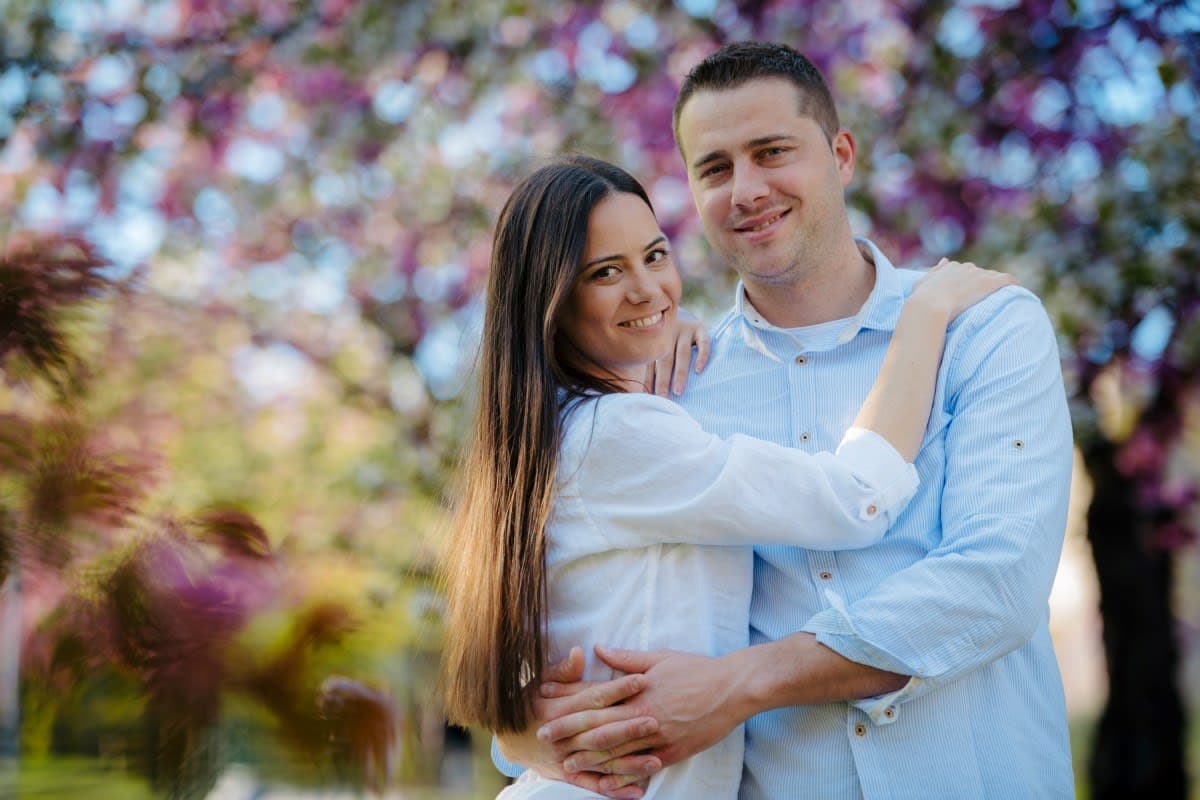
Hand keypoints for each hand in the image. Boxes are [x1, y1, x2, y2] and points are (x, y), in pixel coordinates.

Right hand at [496, 647, 661, 798]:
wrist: (507, 740)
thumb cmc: (528, 704)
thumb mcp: (538, 682)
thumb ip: (562, 671)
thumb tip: (580, 652)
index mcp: (556, 709)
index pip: (591, 698)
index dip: (616, 689)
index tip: (642, 680)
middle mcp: (562, 737)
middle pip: (599, 731)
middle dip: (628, 726)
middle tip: (655, 720)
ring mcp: (565, 759)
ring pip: (600, 762)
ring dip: (629, 763)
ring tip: (656, 760)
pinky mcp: (568, 777)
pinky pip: (593, 785)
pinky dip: (615, 790)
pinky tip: (638, 791)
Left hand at [538, 646, 746, 793]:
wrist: (733, 688)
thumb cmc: (697, 669)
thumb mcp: (660, 657)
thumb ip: (626, 658)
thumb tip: (597, 648)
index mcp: (637, 689)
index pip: (595, 696)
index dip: (568, 699)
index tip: (546, 700)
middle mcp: (644, 713)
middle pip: (599, 726)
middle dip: (569, 733)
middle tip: (544, 739)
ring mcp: (658, 736)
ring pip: (618, 750)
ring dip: (589, 758)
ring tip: (567, 765)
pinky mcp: (673, 751)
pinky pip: (644, 767)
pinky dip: (624, 775)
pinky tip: (608, 782)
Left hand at [645, 308, 709, 396]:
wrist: (680, 307)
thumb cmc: (668, 336)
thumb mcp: (659, 345)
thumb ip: (653, 366)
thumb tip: (646, 392)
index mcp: (655, 339)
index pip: (652, 362)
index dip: (650, 380)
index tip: (650, 397)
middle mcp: (668, 333)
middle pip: (665, 359)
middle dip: (663, 380)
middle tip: (663, 397)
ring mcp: (685, 329)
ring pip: (682, 353)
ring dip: (680, 373)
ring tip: (678, 390)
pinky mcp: (700, 328)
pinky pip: (703, 343)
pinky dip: (701, 356)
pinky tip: (699, 370)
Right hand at [909, 259, 1016, 322]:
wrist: (929, 308)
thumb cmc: (920, 301)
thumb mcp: (921, 283)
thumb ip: (933, 272)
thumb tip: (944, 260)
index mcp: (950, 268)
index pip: (965, 272)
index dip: (968, 284)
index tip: (970, 295)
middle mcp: (966, 268)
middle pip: (980, 274)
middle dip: (982, 284)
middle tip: (985, 300)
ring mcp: (979, 274)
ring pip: (993, 277)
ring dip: (996, 287)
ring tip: (1002, 298)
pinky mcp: (990, 283)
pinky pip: (1007, 280)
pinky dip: (1013, 285)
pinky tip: (1018, 292)